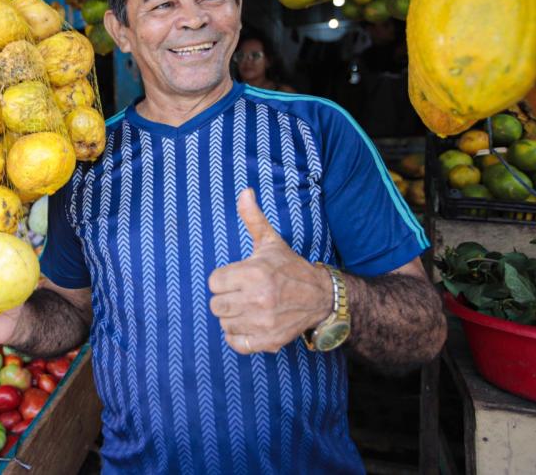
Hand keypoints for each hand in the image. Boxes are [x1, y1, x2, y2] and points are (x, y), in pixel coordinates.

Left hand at [208, 188, 332, 354]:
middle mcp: (259, 299)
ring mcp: (264, 322)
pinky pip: (236, 343)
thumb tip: (244, 191)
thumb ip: (253, 218)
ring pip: (224, 324)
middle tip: (241, 294)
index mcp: (255, 272)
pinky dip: (239, 336)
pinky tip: (250, 324)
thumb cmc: (289, 268)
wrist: (321, 297)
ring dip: (232, 317)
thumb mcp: (271, 242)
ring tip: (248, 308)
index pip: (214, 282)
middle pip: (216, 304)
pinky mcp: (269, 341)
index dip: (223, 279)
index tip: (236, 278)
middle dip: (226, 298)